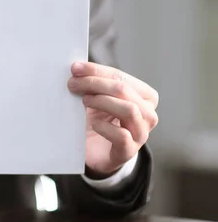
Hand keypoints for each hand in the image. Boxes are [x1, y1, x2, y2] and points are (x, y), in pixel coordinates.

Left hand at [68, 62, 158, 177]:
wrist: (96, 152)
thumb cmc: (99, 121)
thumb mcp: (97, 99)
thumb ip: (93, 84)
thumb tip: (76, 68)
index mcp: (144, 97)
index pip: (122, 77)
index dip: (97, 71)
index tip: (75, 68)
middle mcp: (148, 114)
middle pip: (124, 91)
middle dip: (95, 83)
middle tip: (73, 84)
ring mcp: (141, 134)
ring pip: (129, 110)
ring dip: (103, 101)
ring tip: (84, 101)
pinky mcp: (128, 151)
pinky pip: (122, 136)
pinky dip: (105, 127)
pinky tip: (94, 124)